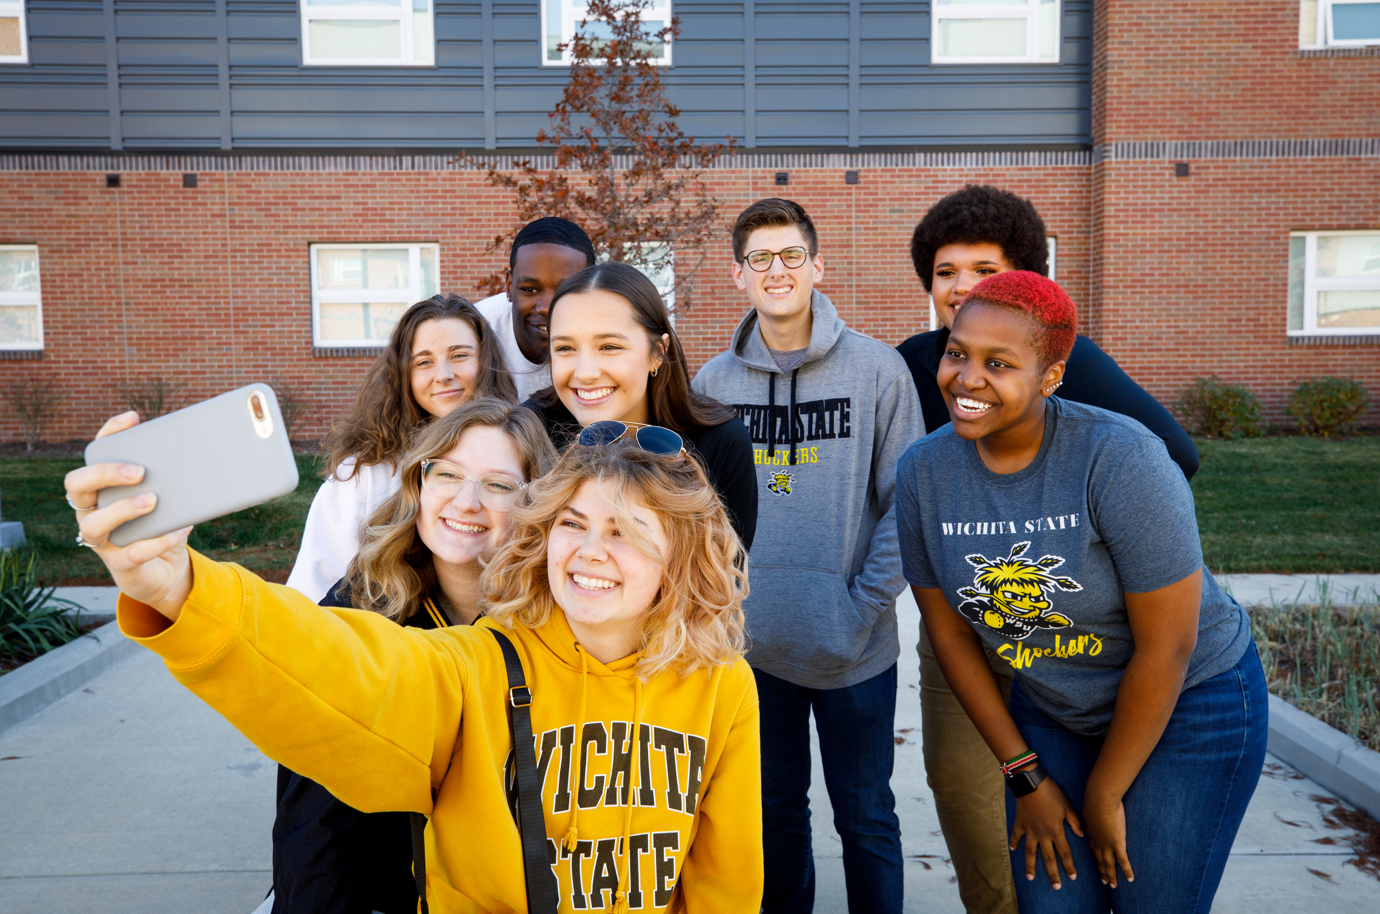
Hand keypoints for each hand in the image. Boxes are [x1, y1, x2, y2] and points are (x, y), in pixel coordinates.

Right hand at [63, 411, 193, 620]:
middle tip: (139, 471)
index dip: (108, 434)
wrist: (168, 570)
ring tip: (152, 500)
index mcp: (103, 488)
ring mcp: (102, 541)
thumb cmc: (164, 524)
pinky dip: (155, 541)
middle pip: (77, 485)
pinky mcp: (120, 565)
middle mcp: (92, 511)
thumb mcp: (171, 497)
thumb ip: (175, 477)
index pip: (94, 454)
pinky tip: (178, 530)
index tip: (133, 418)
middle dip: (104, 473)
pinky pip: (131, 554)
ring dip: (123, 510)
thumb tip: (206, 452)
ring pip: (92, 524)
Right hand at [1009, 775, 1082, 889]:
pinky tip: (1013, 851)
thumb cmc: (1052, 793)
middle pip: (1048, 858)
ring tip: (1030, 878)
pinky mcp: (1020, 823)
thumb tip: (1081, 835)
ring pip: (1030, 853)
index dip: (1069, 866)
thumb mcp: (1067, 806)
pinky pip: (1016, 836)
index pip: (1065, 853)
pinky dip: (1014, 843)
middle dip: (1053, 874)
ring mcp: (1029, 830)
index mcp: (1056, 831)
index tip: (1073, 877)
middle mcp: (1042, 834)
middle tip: (1056, 887)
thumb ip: (1074, 821)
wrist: (1030, 783)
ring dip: (1031, 866)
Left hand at [1083, 790, 1133, 887]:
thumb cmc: (1095, 798)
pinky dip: (1126, 871)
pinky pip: (1123, 861)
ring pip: (1109, 864)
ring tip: (1113, 886)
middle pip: (1100, 860)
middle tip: (1104, 882)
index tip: (1098, 866)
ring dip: (1111, 876)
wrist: (1100, 798)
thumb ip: (1091, 813)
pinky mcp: (1117, 843)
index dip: (1096, 859)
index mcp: (1091, 833)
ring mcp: (1107, 844)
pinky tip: (1130, 879)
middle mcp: (1097, 841)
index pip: (1094, 849)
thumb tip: (1092, 812)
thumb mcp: (1090, 807)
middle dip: (1102, 871)